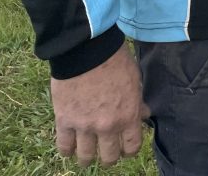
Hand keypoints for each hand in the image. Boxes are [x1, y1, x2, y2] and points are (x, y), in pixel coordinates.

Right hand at [51, 44, 148, 166]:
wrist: (87, 49)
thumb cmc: (115, 59)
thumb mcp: (134, 79)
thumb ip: (137, 101)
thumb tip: (143, 114)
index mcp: (128, 115)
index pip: (132, 147)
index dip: (129, 150)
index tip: (125, 147)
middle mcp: (107, 126)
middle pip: (109, 157)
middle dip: (109, 156)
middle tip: (105, 150)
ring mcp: (85, 126)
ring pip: (86, 157)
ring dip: (87, 157)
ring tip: (86, 153)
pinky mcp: (65, 122)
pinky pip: (64, 147)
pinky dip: (67, 150)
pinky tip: (70, 146)